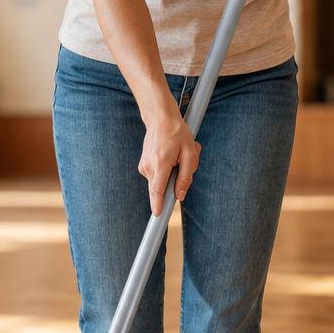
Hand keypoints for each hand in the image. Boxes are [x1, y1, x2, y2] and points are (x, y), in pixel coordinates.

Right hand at [138, 99, 200, 214]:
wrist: (160, 118)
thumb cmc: (177, 133)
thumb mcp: (190, 153)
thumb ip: (186, 177)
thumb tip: (180, 195)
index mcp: (160, 163)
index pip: (157, 189)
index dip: (158, 204)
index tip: (157, 214)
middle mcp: (148, 167)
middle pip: (162, 187)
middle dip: (175, 181)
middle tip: (182, 162)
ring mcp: (143, 166)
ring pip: (161, 181)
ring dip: (172, 173)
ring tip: (177, 155)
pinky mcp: (143, 166)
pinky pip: (157, 176)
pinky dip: (166, 170)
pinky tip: (169, 156)